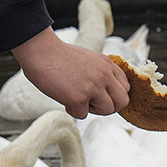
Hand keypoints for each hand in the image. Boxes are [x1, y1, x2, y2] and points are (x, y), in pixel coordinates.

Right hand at [11, 27, 129, 117]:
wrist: (41, 51)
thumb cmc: (60, 56)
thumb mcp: (90, 59)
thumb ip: (102, 73)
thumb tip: (107, 92)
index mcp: (108, 65)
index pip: (125, 88)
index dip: (114, 95)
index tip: (101, 95)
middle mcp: (105, 76)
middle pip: (122, 102)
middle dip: (110, 107)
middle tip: (93, 103)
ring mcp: (93, 87)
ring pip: (107, 110)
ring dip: (93, 110)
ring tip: (78, 100)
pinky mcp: (79, 98)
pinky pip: (83, 115)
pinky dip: (72, 110)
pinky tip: (64, 98)